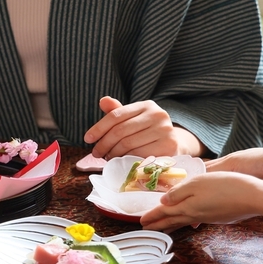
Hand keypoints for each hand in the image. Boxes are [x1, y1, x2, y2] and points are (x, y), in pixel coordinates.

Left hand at [84, 96, 202, 158]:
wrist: (175, 146)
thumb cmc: (148, 133)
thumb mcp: (134, 120)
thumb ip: (118, 111)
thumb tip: (103, 101)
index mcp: (147, 105)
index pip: (117, 115)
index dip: (99, 127)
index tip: (87, 139)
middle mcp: (158, 115)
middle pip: (120, 131)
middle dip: (104, 143)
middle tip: (96, 153)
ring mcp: (165, 131)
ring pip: (127, 144)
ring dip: (113, 154)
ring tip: (108, 157)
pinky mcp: (169, 147)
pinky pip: (139, 155)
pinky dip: (126, 160)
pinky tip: (121, 162)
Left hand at [140, 172, 262, 230]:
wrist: (253, 197)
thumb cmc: (227, 185)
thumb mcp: (198, 182)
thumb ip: (179, 192)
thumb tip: (163, 202)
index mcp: (187, 206)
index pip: (164, 213)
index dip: (152, 216)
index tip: (140, 222)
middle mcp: (195, 214)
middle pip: (172, 221)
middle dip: (158, 225)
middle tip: (145, 229)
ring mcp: (207, 217)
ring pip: (183, 221)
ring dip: (170, 225)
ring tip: (162, 229)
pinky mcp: (217, 217)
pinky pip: (194, 220)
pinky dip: (184, 222)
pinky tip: (188, 220)